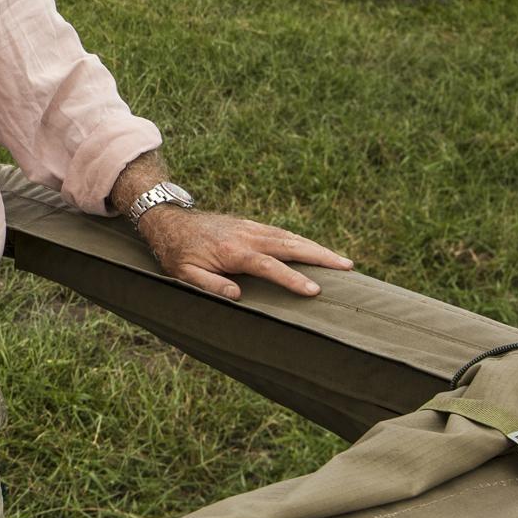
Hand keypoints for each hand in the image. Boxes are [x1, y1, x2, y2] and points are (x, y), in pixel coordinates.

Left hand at [135, 207, 351, 299]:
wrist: (169, 221)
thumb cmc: (177, 253)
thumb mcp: (184, 274)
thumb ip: (209, 285)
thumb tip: (238, 296)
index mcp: (233, 252)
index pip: (269, 266)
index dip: (292, 279)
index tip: (314, 291)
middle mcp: (247, 237)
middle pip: (290, 246)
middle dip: (320, 256)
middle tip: (347, 266)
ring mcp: (251, 228)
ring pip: (290, 237)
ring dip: (317, 248)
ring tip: (343, 261)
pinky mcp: (252, 226)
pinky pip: (282, 233)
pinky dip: (302, 241)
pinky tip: (316, 250)